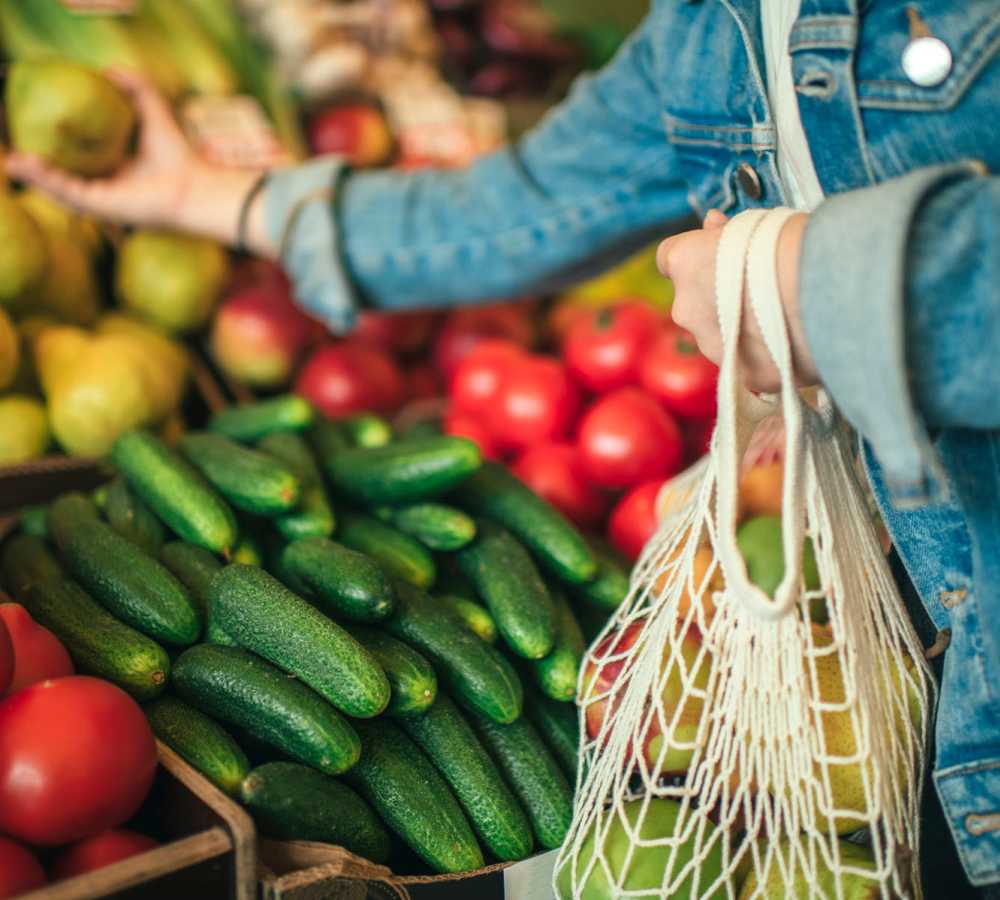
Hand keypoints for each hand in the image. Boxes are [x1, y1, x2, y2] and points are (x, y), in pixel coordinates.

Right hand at [4, 69, 271, 252]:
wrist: (193, 186)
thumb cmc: (178, 155)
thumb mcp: (154, 112)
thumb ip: (136, 88)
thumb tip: (110, 69)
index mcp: (110, 164)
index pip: (72, 152)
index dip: (49, 139)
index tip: (26, 121)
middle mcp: (101, 182)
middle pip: (57, 171)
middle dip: (31, 161)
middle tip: (7, 143)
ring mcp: (98, 197)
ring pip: (54, 184)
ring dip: (30, 172)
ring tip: (7, 157)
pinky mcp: (99, 207)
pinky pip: (65, 192)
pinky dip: (44, 180)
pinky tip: (25, 165)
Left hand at [657, 209, 817, 391]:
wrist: (829, 294)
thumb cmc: (796, 247)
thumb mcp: (756, 224)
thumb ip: (725, 233)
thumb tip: (713, 226)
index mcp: (685, 263)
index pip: (670, 258)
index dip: (695, 258)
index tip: (714, 257)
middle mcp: (687, 309)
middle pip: (695, 303)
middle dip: (719, 298)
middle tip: (761, 289)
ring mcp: (711, 346)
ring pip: (719, 337)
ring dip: (741, 329)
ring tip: (783, 317)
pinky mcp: (742, 376)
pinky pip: (748, 364)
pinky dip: (765, 356)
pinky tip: (793, 342)